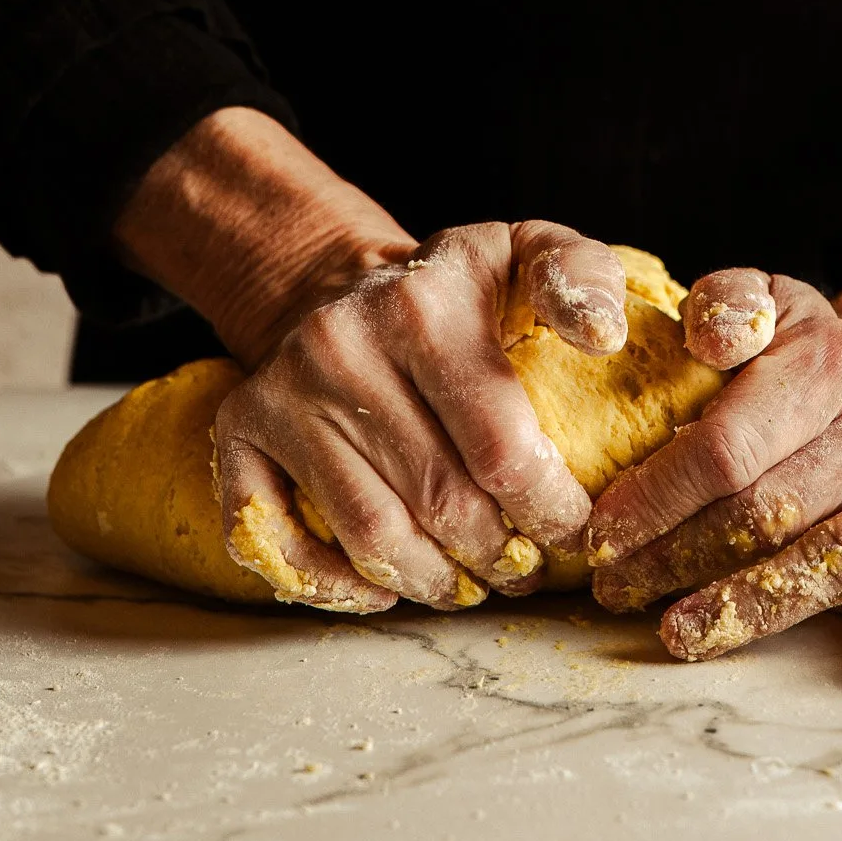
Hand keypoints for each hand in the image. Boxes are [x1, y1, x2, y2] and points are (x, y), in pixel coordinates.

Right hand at [114, 108, 630, 614]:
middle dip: (500, 555)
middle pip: (440, 501)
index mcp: (422, 305)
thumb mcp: (524, 252)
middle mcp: (339, 345)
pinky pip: (279, 544)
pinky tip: (386, 587)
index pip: (502, 448)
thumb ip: (581, 277)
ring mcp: (282, 393)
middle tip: (525, 566)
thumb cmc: (456, 291)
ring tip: (471, 583)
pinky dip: (336, 587)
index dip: (550, 510)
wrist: (338, 282)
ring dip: (432, 582)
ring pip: (371, 536)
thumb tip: (603, 337)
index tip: (572, 528)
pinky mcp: (238, 433)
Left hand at [586, 271, 841, 686]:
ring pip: (835, 556)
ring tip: (680, 632)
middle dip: (677, 557)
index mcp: (828, 360)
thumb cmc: (797, 350)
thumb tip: (706, 339)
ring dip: (751, 604)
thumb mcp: (764, 299)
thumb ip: (724, 303)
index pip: (729, 444)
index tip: (600, 535)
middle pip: (770, 509)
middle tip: (613, 588)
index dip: (657, 497)